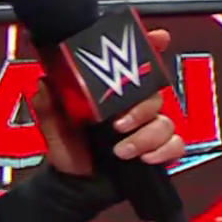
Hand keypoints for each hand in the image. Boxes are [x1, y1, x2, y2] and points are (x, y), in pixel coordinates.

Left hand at [33, 28, 185, 175]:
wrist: (75, 184)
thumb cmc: (67, 149)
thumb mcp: (53, 124)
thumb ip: (48, 103)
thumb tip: (45, 82)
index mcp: (110, 94)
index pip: (134, 65)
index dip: (150, 48)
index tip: (159, 37)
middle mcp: (132, 107)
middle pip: (155, 94)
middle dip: (141, 109)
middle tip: (119, 124)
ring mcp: (147, 127)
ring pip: (165, 122)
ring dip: (145, 136)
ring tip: (121, 150)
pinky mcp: (158, 149)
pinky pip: (175, 145)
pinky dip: (162, 151)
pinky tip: (144, 158)